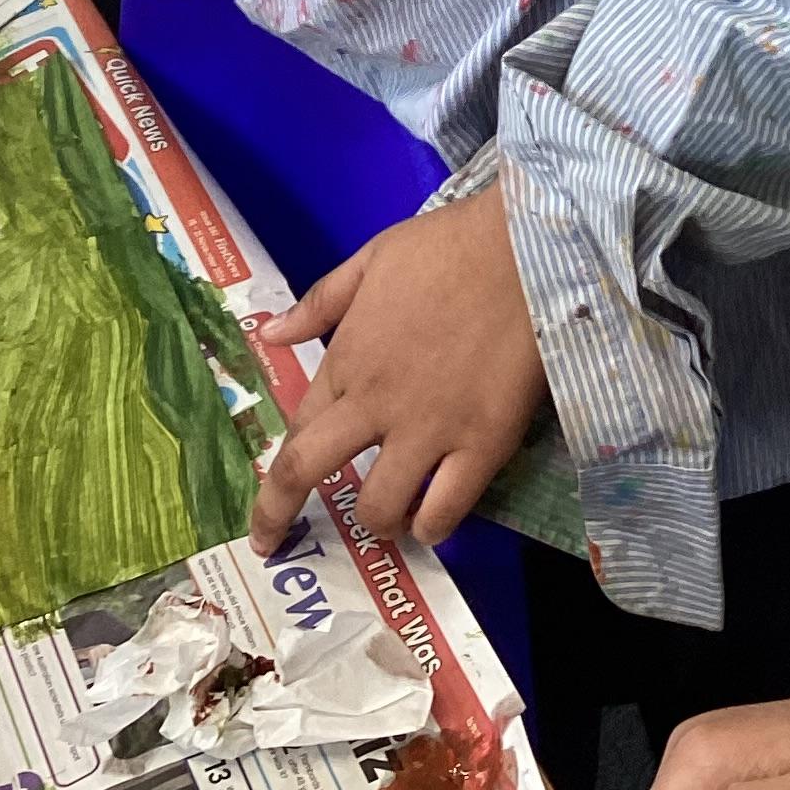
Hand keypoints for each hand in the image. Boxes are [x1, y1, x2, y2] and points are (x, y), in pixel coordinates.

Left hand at [248, 179, 547, 552]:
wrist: (522, 250)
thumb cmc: (448, 247)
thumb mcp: (371, 259)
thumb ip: (319, 302)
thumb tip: (269, 335)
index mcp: (346, 359)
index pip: (296, 430)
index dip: (275, 473)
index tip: (267, 504)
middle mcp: (375, 403)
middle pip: (308, 472)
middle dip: (279, 515)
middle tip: (273, 543)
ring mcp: (429, 430)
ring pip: (380, 508)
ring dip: (376, 524)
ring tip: (390, 521)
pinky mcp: (482, 445)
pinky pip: (446, 509)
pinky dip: (433, 527)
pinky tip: (432, 523)